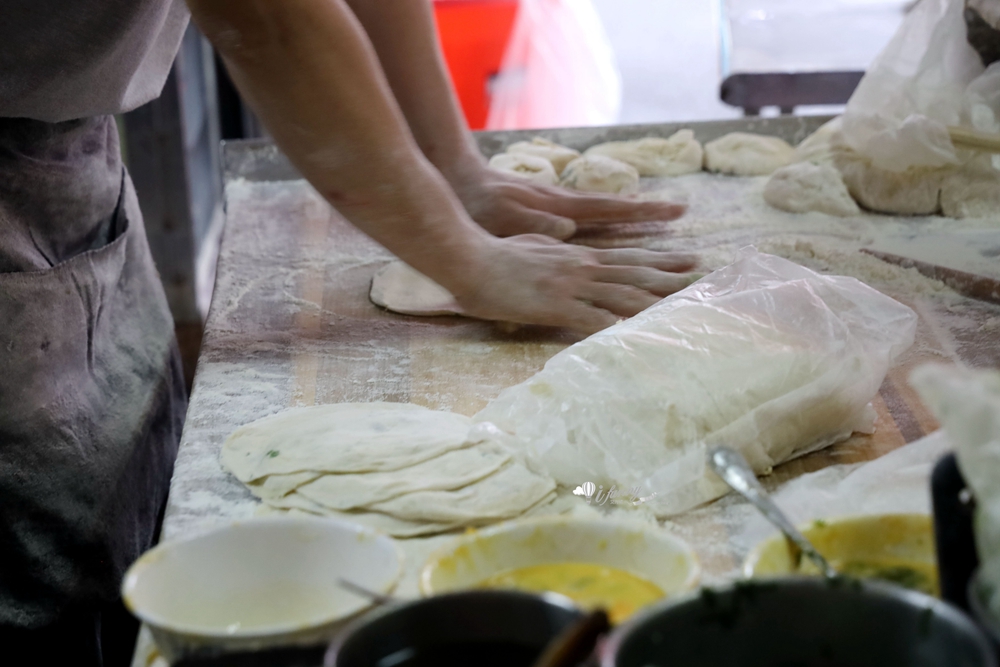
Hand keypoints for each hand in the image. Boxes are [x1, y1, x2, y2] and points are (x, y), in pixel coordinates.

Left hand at [446, 161, 687, 239]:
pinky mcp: (546, 208)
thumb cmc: (478, 203)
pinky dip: (607, 215)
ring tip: (658, 216)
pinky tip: (611, 221)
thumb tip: (568, 230)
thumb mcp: (501, 217)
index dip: (643, 212)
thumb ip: (533, 223)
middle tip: (682, 211)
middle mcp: (564, 203)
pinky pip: (587, 213)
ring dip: (631, 213)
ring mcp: (556, 204)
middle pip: (615, 206)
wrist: (459, 178)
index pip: (610, 209)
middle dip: (648, 210)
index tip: (674, 210)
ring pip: (603, 208)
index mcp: (560, 208)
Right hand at [454, 234, 697, 333]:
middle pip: (636, 272)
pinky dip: (622, 329)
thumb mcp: (531, 245)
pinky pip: (597, 321)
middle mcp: (582, 268)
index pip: (627, 257)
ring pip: (626, 295)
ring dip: (659, 300)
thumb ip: (552, 247)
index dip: (658, 259)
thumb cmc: (493, 254)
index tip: (684, 258)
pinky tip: (643, 337)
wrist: (470, 258)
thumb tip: (565, 243)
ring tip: (686, 304)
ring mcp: (573, 286)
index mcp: (577, 256)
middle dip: (671, 275)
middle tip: (703, 276)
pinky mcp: (559, 306)